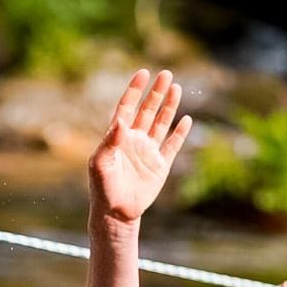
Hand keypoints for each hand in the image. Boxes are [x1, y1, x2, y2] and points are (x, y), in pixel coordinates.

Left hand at [89, 69, 192, 224]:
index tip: (143, 73)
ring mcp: (148, 152)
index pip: (127, 108)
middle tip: (166, 73)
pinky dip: (180, 133)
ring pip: (161, 123)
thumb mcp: (100, 164)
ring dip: (168, 106)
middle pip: (147, 110)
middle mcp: (134, 140)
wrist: (116, 212)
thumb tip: (120, 120)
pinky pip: (172, 145)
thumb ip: (109, 141)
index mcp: (118, 137)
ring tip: (176, 87)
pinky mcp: (160, 166)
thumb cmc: (102, 188)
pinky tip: (186, 119)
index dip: (134, 90)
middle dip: (156, 92)